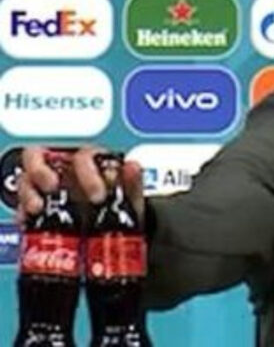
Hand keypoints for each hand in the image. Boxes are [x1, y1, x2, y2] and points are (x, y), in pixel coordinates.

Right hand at [16, 145, 144, 228]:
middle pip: (39, 157)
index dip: (88, 171)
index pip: (82, 155)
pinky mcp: (32, 209)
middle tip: (53, 187)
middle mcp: (62, 171)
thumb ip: (133, 183)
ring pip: (25, 179)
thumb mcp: (130, 200)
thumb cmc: (118, 209)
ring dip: (29, 191)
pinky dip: (24, 211)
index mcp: (89, 163)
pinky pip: (21, 205)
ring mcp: (43, 188)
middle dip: (43, 170)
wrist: (110, 237)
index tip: (97, 195)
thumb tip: (132, 167)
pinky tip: (31, 219)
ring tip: (38, 207)